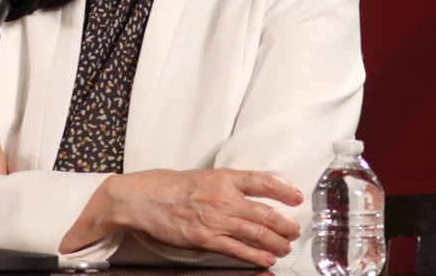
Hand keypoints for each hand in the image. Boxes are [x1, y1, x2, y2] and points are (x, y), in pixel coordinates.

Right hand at [62, 168, 302, 266]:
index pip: (261, 180)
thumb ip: (222, 184)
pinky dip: (255, 255)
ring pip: (255, 231)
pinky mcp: (204, 238)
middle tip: (294, 230)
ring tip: (285, 246)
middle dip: (284, 223)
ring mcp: (214, 218)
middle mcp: (222, 197)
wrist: (140, 198)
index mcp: (221, 177)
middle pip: (264, 211)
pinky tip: (267, 259)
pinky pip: (236, 249)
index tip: (295, 195)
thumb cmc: (165, 186)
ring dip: (275, 240)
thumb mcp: (199, 176)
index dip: (283, 188)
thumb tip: (241, 191)